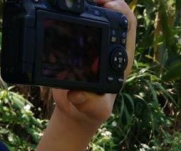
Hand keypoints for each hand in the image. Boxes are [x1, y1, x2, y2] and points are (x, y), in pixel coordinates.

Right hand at [50, 0, 136, 129]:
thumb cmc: (91, 109)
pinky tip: (52, 8)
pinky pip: (72, 22)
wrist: (76, 110)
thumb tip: (78, 94)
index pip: (128, 24)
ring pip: (91, 13)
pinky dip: (65, 14)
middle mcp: (107, 43)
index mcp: (119, 56)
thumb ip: (91, 103)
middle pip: (110, 10)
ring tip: (65, 1)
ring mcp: (91, 42)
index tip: (106, 5)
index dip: (120, 10)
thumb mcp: (95, 109)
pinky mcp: (74, 43)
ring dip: (83, 3)